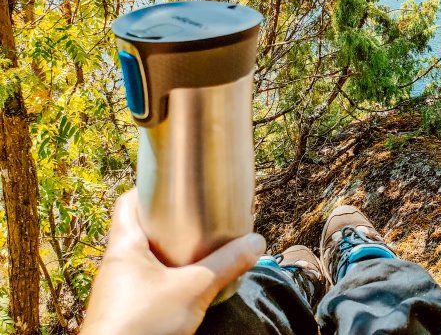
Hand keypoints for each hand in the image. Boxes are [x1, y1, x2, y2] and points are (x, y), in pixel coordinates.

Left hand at [81, 189, 265, 334]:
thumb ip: (226, 264)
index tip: (177, 188)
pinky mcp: (123, 312)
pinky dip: (165, 280)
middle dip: (169, 225)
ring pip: (143, 260)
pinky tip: (186, 288)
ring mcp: (117, 290)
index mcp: (123, 247)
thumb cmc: (142, 325)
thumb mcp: (194, 290)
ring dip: (168, 255)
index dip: (150, 190)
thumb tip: (257, 243)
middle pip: (140, 230)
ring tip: (198, 253)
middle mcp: (115, 265)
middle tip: (198, 221)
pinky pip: (144, 285)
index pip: (128, 202)